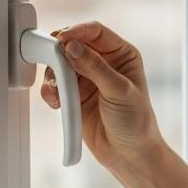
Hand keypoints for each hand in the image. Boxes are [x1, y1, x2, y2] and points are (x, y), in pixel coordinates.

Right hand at [40, 21, 164, 169]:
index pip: (95, 32)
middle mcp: (104, 63)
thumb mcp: (119, 91)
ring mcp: (87, 79)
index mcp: (122, 54)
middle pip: (73, 45)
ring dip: (53, 76)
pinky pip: (55, 85)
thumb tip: (72, 46)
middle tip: (54, 66)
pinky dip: (51, 91)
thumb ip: (95, 67)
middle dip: (59, 55)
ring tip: (57, 91)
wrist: (129, 156)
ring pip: (60, 65)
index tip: (61, 40)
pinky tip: (56, 102)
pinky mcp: (74, 95)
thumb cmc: (136, 123)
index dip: (76, 31)